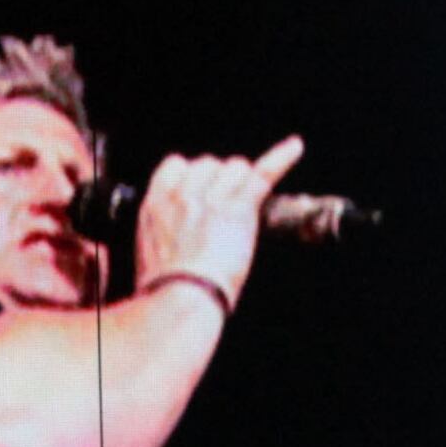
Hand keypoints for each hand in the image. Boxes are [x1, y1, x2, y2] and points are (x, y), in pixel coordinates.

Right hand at [132, 136, 305, 308]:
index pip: (177, 164)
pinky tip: (294, 148)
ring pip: (235, 167)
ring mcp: (212, 198)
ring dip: (243, 182)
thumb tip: (180, 237)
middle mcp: (183, 194)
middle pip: (209, 163)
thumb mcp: (150, 255)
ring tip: (244, 209)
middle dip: (220, 182)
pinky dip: (281, 159)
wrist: (180, 298)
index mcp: (155, 204)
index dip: (193, 175)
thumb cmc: (165, 291)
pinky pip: (263, 173)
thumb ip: (166, 234)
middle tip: (225, 214)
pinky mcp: (239, 208)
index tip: (201, 190)